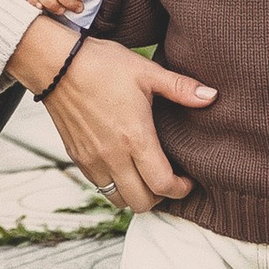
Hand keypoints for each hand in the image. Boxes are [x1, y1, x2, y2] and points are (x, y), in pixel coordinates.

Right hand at [4, 13, 213, 214]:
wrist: (57, 65)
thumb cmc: (103, 65)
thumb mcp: (146, 72)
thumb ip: (181, 88)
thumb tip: (212, 96)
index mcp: (134, 138)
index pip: (162, 185)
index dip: (181, 190)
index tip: (188, 180)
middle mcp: (112, 156)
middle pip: (141, 203)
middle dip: (160, 197)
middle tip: (168, 179)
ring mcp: (92, 160)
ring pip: (118, 200)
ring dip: (135, 194)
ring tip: (146, 175)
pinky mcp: (77, 158)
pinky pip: (100, 186)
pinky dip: (115, 185)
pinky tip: (123, 165)